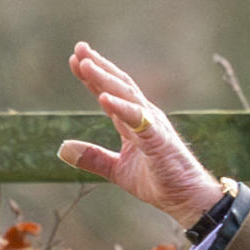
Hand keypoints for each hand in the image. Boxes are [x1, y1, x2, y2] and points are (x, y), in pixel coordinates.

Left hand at [58, 42, 223, 226]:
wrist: (188, 201)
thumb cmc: (161, 183)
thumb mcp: (118, 171)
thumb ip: (93, 158)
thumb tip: (62, 149)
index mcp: (134, 122)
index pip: (111, 93)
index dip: (92, 77)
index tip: (74, 60)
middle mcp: (145, 117)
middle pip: (119, 85)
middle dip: (98, 66)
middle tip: (78, 48)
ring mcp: (153, 126)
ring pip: (127, 96)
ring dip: (105, 79)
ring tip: (85, 64)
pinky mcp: (159, 140)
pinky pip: (138, 120)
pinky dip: (121, 108)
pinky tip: (103, 98)